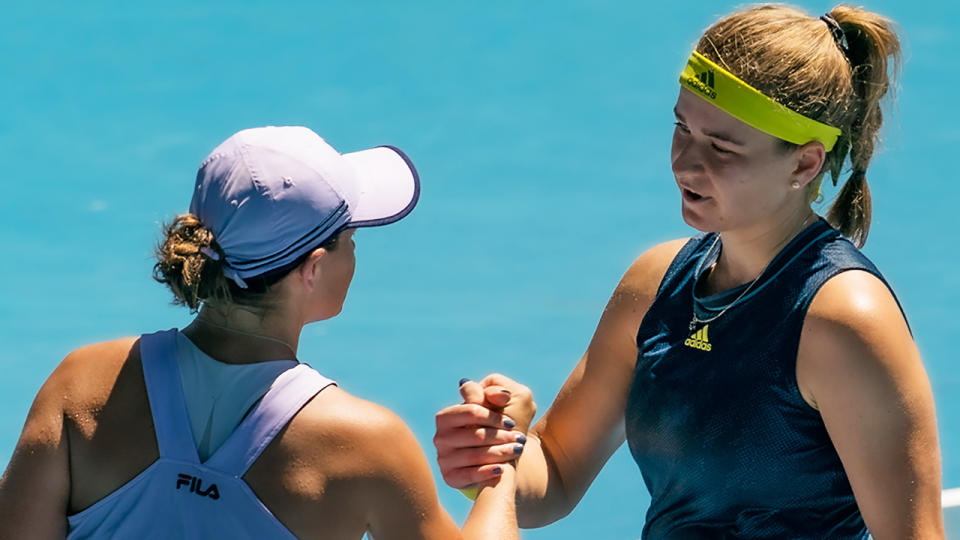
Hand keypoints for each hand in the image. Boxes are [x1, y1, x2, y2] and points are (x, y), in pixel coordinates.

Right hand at [434, 373, 535, 488]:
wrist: (491, 457)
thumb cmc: (492, 425)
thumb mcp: (496, 404)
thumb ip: (496, 392)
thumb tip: (503, 394)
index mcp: (445, 416)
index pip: (471, 411)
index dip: (494, 416)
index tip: (512, 422)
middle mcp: (440, 437)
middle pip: (475, 434)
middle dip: (501, 436)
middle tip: (520, 439)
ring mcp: (443, 458)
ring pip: (474, 455)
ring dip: (500, 452)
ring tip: (517, 450)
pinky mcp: (449, 477)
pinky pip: (468, 475)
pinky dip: (487, 472)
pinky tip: (502, 468)